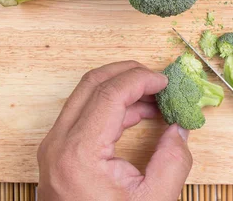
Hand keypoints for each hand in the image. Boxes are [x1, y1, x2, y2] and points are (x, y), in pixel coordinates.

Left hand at [37, 61, 192, 200]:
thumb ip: (173, 159)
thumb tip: (179, 129)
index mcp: (78, 153)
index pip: (110, 93)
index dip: (142, 79)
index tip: (166, 81)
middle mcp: (58, 144)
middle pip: (92, 83)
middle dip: (128, 73)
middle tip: (158, 78)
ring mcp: (53, 148)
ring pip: (86, 95)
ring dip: (121, 89)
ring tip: (155, 98)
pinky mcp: (57, 154)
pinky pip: (84, 115)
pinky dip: (112, 107)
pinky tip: (139, 114)